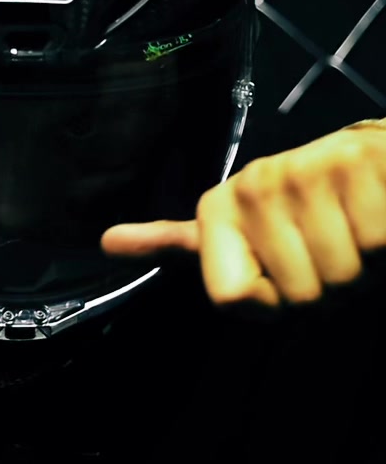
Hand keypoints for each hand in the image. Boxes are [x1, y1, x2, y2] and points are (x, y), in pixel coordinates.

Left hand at [101, 127, 385, 306]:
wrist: (375, 159)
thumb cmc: (309, 210)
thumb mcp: (240, 227)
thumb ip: (178, 243)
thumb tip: (106, 242)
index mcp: (219, 205)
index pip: (228, 300)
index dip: (268, 303)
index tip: (280, 270)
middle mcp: (255, 184)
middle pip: (296, 298)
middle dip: (324, 289)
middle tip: (330, 248)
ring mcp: (309, 171)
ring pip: (339, 278)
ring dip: (359, 269)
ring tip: (354, 231)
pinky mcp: (360, 165)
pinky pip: (373, 245)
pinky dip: (384, 245)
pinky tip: (376, 216)